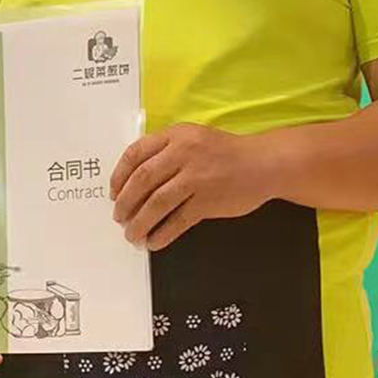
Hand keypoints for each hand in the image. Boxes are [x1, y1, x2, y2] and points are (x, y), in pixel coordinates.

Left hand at [111, 124, 284, 250]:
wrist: (264, 164)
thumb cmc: (225, 153)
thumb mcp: (193, 138)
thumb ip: (165, 150)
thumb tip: (133, 180)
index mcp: (176, 136)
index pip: (135, 154)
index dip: (118, 176)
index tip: (113, 193)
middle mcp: (183, 154)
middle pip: (141, 181)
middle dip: (124, 204)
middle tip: (119, 218)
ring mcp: (196, 179)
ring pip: (156, 204)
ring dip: (139, 223)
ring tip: (132, 235)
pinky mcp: (208, 201)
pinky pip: (177, 221)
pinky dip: (162, 234)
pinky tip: (154, 241)